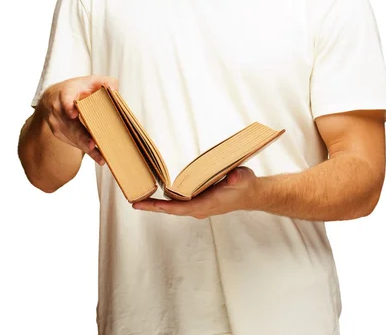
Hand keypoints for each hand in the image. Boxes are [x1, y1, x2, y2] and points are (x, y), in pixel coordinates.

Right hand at [38, 75, 118, 164]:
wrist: (53, 97)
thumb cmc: (76, 89)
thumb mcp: (89, 81)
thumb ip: (104, 82)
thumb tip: (114, 89)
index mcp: (65, 93)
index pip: (65, 99)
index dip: (68, 106)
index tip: (73, 113)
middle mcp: (57, 109)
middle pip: (70, 124)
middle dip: (81, 136)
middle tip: (93, 144)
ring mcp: (56, 123)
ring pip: (71, 136)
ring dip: (85, 146)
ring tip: (101, 156)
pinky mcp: (59, 133)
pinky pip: (73, 142)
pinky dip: (85, 149)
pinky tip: (99, 157)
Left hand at [132, 166, 257, 217]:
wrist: (251, 195)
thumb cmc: (245, 185)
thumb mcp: (242, 178)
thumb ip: (237, 177)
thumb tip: (233, 176)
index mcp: (207, 204)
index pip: (180, 208)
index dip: (162, 207)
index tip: (146, 205)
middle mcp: (200, 208)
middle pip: (172, 210)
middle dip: (153, 207)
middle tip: (134, 203)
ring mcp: (198, 207)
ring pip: (174, 208)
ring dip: (157, 205)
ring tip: (140, 199)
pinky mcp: (198, 202)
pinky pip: (178, 204)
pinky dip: (166, 201)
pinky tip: (158, 195)